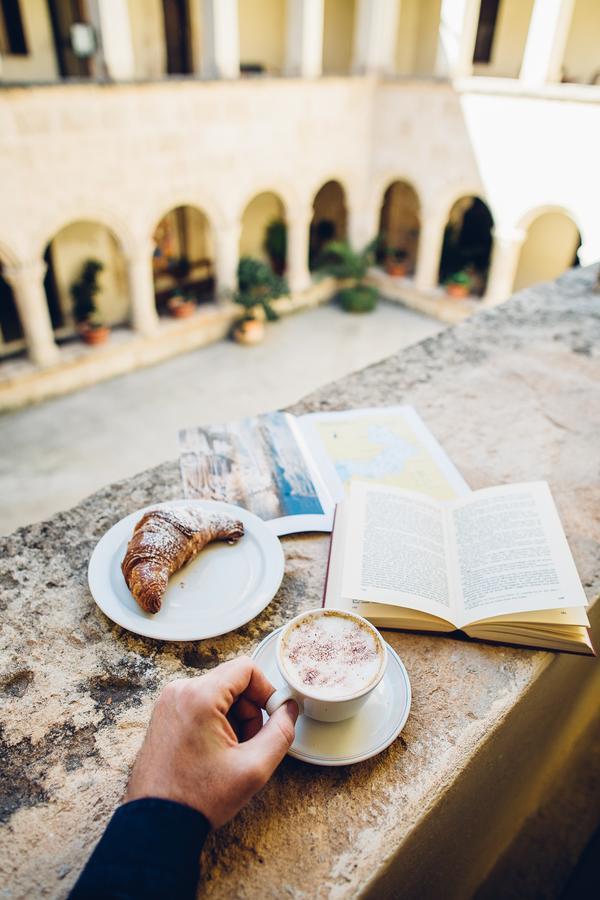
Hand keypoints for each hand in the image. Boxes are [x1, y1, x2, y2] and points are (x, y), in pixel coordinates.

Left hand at [125, 657, 297, 827]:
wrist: (156, 823)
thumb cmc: (198, 798)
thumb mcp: (253, 768)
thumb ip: (281, 732)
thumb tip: (289, 709)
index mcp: (199, 696)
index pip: (246, 668)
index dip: (267, 690)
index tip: (273, 715)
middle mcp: (179, 691)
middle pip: (232, 682)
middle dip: (249, 711)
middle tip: (250, 745)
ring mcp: (168, 702)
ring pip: (218, 694)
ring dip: (233, 719)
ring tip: (230, 754)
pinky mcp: (164, 714)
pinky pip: (200, 704)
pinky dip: (215, 723)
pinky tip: (214, 753)